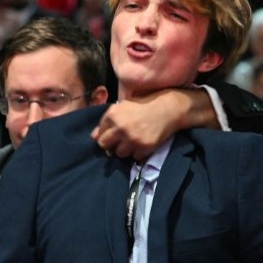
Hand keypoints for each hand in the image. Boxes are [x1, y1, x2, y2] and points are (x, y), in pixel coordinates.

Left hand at [92, 87, 212, 160]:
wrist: (169, 107)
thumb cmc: (144, 104)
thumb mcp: (123, 107)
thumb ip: (108, 121)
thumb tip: (93, 137)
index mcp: (112, 115)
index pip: (99, 134)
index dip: (106, 135)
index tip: (114, 133)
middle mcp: (120, 128)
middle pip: (105, 145)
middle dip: (111, 144)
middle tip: (120, 140)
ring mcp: (132, 139)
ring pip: (119, 153)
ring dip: (125, 149)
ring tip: (133, 140)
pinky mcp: (144, 147)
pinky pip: (135, 157)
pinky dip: (138, 152)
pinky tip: (143, 142)